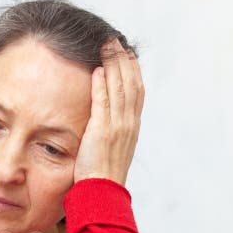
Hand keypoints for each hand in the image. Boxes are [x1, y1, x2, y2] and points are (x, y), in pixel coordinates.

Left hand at [74, 37, 144, 185]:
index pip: (136, 91)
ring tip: (106, 45)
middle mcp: (129, 123)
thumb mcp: (110, 148)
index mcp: (132, 126)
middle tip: (114, 40)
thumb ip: (108, 130)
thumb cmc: (101, 175)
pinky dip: (101, 84)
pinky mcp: (103, 131)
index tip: (125, 53)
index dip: (131, 70)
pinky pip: (103, 102)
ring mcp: (118, 126)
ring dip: (113, 64)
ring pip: (120, 88)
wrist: (102, 192)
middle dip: (123, 59)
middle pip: (131, 83)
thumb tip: (102, 119)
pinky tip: (96, 69)